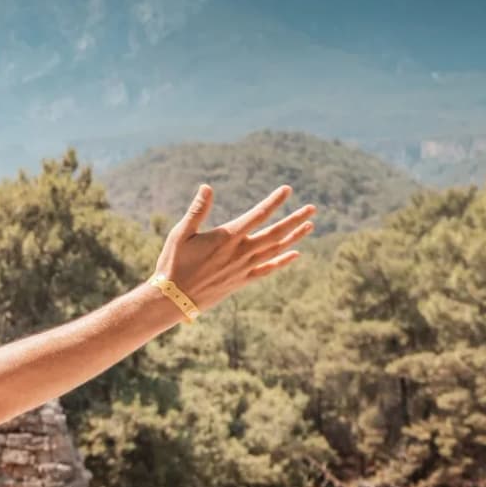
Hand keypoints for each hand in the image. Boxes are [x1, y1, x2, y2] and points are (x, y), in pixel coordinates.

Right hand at [155, 183, 314, 312]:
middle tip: (312, 208)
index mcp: (227, 238)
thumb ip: (197, 210)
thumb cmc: (173, 263)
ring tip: (309, 226)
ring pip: (276, 251)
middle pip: (275, 233)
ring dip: (294, 237)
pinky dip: (283, 261)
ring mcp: (243, 268)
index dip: (274, 201)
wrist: (173, 299)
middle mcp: (240, 253)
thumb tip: (207, 187)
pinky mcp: (241, 282)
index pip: (257, 215)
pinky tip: (295, 254)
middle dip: (295, 219)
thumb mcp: (180, 233)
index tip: (287, 190)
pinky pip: (268, 270)